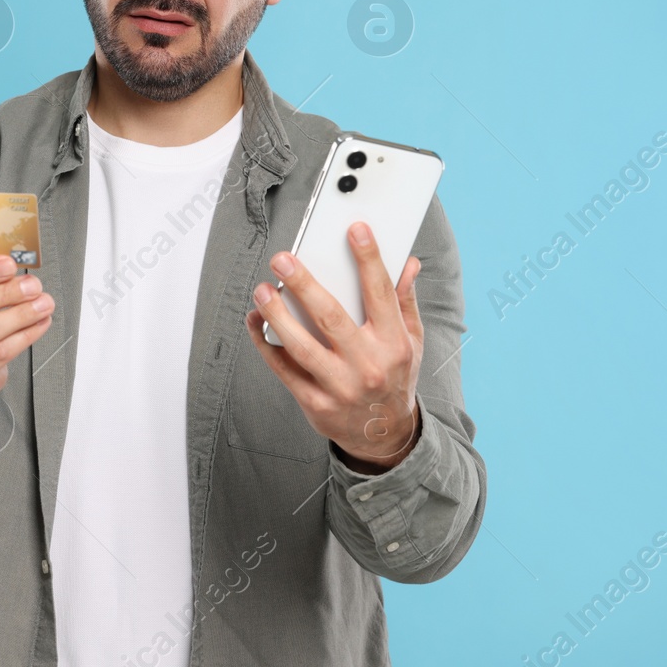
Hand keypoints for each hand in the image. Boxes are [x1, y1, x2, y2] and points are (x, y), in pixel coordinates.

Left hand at [245, 222, 423, 471]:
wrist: (385, 436)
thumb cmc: (395, 379)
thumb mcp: (412, 342)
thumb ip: (405, 301)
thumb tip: (409, 263)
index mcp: (394, 343)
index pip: (380, 293)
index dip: (369, 259)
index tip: (354, 229)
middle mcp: (367, 365)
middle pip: (331, 317)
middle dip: (305, 284)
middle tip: (283, 259)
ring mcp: (339, 387)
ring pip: (302, 346)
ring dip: (277, 316)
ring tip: (262, 291)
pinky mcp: (315, 403)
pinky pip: (284, 370)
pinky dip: (265, 344)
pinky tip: (254, 321)